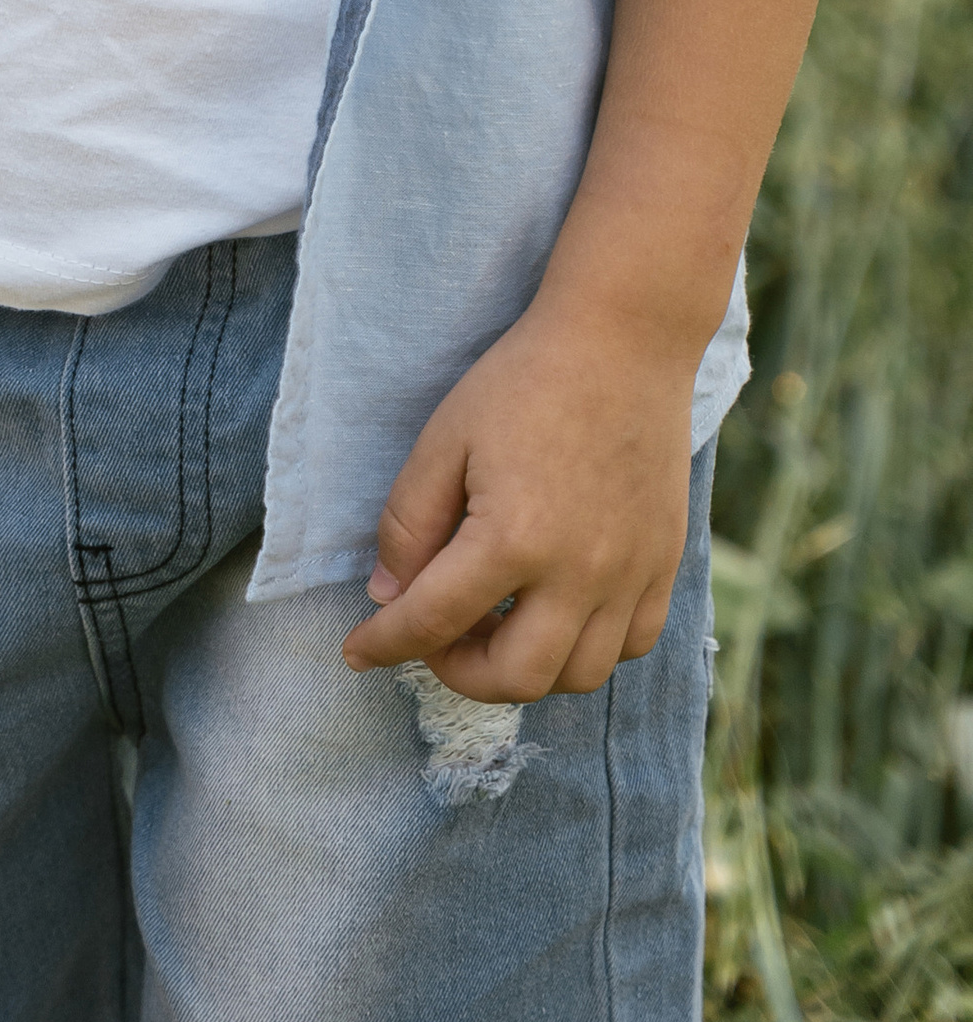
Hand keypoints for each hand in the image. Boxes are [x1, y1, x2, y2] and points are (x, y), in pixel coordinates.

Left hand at [340, 292, 695, 701]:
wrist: (622, 343)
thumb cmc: (522, 381)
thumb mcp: (443, 440)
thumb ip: (408, 524)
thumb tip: (387, 595)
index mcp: (513, 539)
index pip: (434, 622)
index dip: (386, 644)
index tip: (356, 652)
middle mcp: (579, 574)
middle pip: (514, 678)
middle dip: (457, 671)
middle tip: (434, 634)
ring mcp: (630, 576)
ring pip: (578, 676)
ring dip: (525, 668)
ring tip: (492, 623)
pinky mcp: (664, 566)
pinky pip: (630, 646)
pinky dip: (586, 649)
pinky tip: (556, 612)